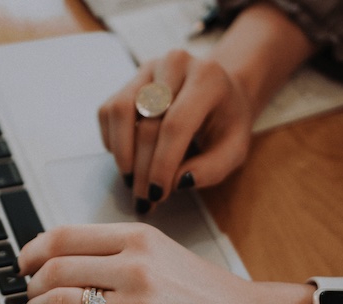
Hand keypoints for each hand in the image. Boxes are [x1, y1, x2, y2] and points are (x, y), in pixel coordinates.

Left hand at [17, 223, 317, 303]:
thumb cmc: (208, 292)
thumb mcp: (163, 252)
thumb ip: (116, 250)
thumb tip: (60, 259)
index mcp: (139, 238)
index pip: (64, 236)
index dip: (32, 251)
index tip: (23, 264)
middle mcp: (137, 269)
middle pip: (54, 271)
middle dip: (30, 288)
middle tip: (29, 298)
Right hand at [97, 50, 253, 212]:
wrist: (220, 90)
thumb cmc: (227, 122)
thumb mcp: (234, 149)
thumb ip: (212, 169)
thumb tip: (178, 182)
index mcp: (207, 78)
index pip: (176, 124)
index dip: (162, 163)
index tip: (157, 194)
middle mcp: (175, 65)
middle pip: (147, 122)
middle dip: (143, 168)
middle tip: (144, 198)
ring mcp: (148, 69)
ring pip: (120, 111)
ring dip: (122, 153)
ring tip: (131, 180)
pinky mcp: (129, 79)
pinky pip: (108, 111)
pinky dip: (112, 140)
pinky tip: (128, 158)